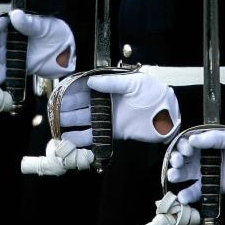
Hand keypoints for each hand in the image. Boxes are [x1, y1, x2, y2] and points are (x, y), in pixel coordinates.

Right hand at [0, 10, 74, 86]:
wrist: (66, 53)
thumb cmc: (55, 34)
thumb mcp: (44, 26)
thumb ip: (30, 24)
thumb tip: (16, 15)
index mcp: (15, 26)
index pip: (1, 24)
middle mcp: (9, 40)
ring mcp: (10, 55)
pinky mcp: (15, 68)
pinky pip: (2, 73)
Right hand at [47, 73, 179, 147]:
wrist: (170, 113)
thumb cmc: (154, 92)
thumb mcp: (134, 83)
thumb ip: (111, 83)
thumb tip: (90, 82)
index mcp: (109, 88)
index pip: (84, 90)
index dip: (71, 93)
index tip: (59, 96)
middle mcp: (106, 103)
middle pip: (81, 107)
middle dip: (67, 111)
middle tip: (55, 115)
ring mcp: (109, 118)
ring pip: (85, 122)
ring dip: (71, 126)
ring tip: (58, 130)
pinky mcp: (115, 133)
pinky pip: (96, 137)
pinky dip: (84, 140)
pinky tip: (73, 142)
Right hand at [167, 129, 224, 204]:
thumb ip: (212, 139)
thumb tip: (191, 140)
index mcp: (207, 142)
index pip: (187, 143)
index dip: (182, 146)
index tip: (186, 150)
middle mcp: (203, 156)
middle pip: (182, 158)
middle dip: (176, 160)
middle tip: (177, 162)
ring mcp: (206, 171)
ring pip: (185, 174)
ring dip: (176, 175)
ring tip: (173, 176)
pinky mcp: (212, 186)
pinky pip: (197, 191)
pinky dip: (188, 194)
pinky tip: (182, 197)